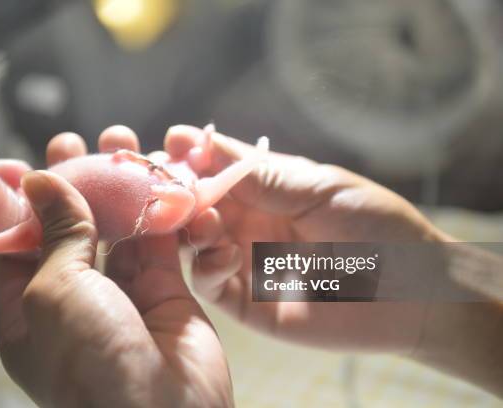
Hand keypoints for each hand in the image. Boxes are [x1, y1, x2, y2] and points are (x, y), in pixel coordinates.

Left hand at [0, 131, 231, 407]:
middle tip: (77, 143)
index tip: (31, 161)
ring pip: (120, 232)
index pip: (21, 245)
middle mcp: (78, 302)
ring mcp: (125, 298)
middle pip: (74, 232)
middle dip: (76, 187)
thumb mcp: (55, 292)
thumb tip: (42, 182)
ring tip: (121, 145)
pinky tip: (156, 179)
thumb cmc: (91, 364)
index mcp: (32, 311)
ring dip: (121, 190)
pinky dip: (160, 213)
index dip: (25, 202)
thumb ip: (56, 232)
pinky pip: (162, 244)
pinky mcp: (168, 294)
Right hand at [166, 126, 502, 396]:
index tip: (172, 144)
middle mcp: (249, 222)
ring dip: (190, 225)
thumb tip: (199, 140)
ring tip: (204, 217)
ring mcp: (245, 261)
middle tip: (167, 186)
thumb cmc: (377, 227)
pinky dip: (207, 265)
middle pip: (194, 203)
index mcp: (266, 190)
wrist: (414, 292)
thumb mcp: (319, 188)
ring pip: (193, 240)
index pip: (213, 169)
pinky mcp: (247, 301)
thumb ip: (260, 174)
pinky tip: (229, 253)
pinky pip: (210, 281)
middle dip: (177, 191)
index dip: (189, 156)